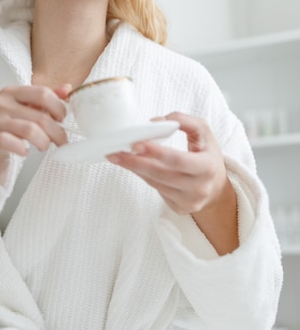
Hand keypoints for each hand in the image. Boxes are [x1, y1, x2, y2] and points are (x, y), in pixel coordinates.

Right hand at [0, 84, 70, 199]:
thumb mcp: (20, 108)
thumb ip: (43, 99)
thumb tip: (68, 89)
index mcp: (12, 92)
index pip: (43, 93)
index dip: (59, 107)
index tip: (62, 120)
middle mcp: (1, 102)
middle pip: (40, 115)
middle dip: (57, 131)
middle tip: (61, 141)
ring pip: (30, 130)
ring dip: (44, 142)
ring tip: (44, 147)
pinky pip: (12, 143)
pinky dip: (23, 149)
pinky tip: (24, 152)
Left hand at [107, 112, 237, 253]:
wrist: (215, 185)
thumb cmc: (207, 154)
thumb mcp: (203, 132)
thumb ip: (182, 120)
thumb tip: (154, 122)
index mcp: (208, 167)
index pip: (178, 160)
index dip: (156, 152)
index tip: (136, 144)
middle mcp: (199, 188)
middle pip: (161, 175)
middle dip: (135, 162)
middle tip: (116, 152)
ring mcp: (189, 201)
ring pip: (155, 183)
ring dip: (135, 168)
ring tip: (118, 156)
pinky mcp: (179, 209)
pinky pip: (156, 190)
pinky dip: (143, 176)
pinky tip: (133, 166)